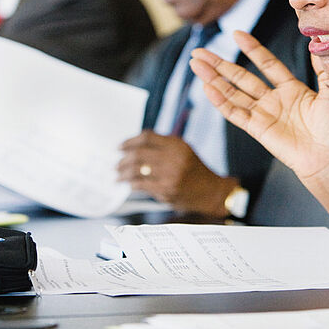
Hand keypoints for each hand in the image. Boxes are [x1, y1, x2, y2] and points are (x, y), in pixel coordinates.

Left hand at [117, 130, 233, 216]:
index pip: (147, 137)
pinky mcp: (166, 189)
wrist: (211, 191)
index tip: (120, 147)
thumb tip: (135, 148)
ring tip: (118, 176)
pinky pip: (141, 184)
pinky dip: (132, 184)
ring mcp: (170, 174)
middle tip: (116, 164)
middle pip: (138, 153)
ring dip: (123, 173)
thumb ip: (163, 146)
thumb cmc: (195, 171)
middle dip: (123, 159)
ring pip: (137, 169)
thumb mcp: (184, 151)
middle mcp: (174, 157)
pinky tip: (130, 185)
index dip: (130, 141)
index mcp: (177, 144)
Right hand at [190, 30, 328, 189]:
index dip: (252, 49)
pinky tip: (207, 87)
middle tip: (199, 52)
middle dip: (220, 64)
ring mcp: (265, 116)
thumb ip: (324, 71)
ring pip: (233, 94)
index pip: (267, 64)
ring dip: (214, 79)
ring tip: (195, 63)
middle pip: (242, 78)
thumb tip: (322, 45)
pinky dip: (221, 101)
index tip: (237, 33)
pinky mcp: (259, 131)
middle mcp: (275, 101)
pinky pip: (236, 114)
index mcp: (292, 90)